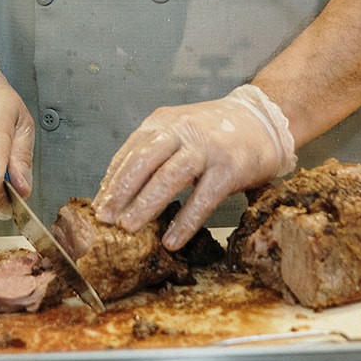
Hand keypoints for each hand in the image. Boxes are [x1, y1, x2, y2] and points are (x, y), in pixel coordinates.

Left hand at [93, 84, 295, 249]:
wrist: (263, 120)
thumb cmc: (215, 133)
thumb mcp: (179, 132)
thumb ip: (153, 153)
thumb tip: (119, 191)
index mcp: (164, 122)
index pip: (130, 151)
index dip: (112, 180)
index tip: (98, 205)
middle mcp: (183, 130)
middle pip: (143, 161)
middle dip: (121, 192)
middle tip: (104, 219)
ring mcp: (207, 148)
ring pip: (169, 177)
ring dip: (146, 205)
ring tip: (129, 228)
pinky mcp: (230, 167)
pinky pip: (203, 198)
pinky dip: (185, 222)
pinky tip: (171, 240)